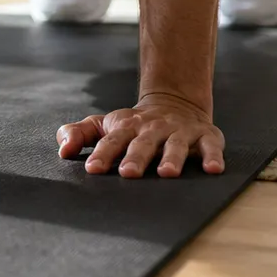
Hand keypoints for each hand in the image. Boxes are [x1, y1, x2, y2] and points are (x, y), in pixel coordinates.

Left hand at [56, 93, 224, 177]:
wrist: (174, 103)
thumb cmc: (134, 125)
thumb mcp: (106, 125)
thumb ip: (81, 134)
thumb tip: (63, 150)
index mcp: (127, 127)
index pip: (112, 140)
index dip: (102, 154)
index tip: (92, 169)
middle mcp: (153, 129)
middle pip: (143, 144)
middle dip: (135, 158)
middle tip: (128, 174)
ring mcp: (179, 132)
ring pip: (175, 145)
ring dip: (172, 158)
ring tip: (167, 173)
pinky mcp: (204, 136)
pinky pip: (210, 146)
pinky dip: (213, 156)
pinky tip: (213, 169)